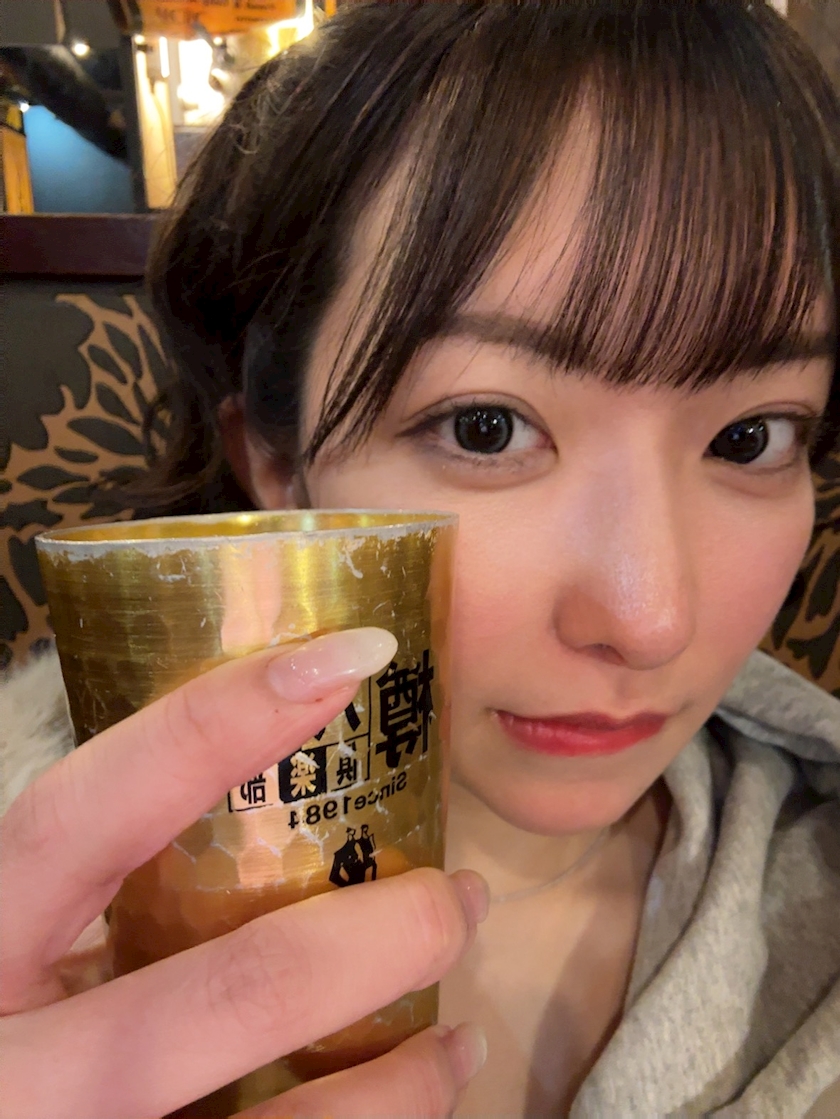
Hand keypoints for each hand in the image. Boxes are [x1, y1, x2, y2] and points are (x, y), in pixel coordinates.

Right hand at [0, 630, 488, 1117]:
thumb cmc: (11, 1029)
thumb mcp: (16, 940)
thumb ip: (94, 891)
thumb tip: (253, 773)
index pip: (81, 815)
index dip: (209, 726)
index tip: (352, 658)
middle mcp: (19, 1069)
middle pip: (226, 994)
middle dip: (374, 937)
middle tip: (460, 896)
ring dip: (404, 1072)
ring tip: (462, 1030)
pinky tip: (427, 1084)